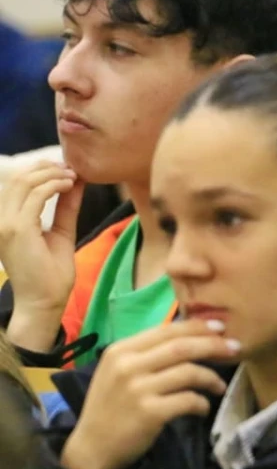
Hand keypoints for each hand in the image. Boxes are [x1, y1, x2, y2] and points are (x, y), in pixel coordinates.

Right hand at [0, 162, 85, 350]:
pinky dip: (54, 185)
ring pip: (25, 183)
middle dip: (46, 168)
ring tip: (73, 177)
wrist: (45, 300)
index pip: (15, 182)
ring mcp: (5, 224)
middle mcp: (0, 220)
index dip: (40, 169)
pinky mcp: (17, 230)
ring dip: (52, 175)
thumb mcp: (60, 230)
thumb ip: (65, 206)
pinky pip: (35, 196)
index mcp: (5, 220)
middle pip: (18, 178)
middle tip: (71, 168)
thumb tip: (77, 181)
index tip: (65, 168)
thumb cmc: (51, 270)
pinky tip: (70, 185)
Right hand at [60, 320, 240, 468]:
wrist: (91, 450)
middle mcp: (127, 366)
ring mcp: (137, 389)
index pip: (167, 330)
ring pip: (189, 372)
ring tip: (219, 386)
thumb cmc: (110, 408)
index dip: (197, 327)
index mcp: (120, 350)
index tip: (220, 328)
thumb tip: (190, 335)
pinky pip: (188, 400)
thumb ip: (147, 354)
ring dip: (211, 377)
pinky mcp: (149, 413)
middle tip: (235, 348)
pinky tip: (203, 407)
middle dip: (214, 345)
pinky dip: (201, 403)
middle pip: (182, 346)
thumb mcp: (119, 372)